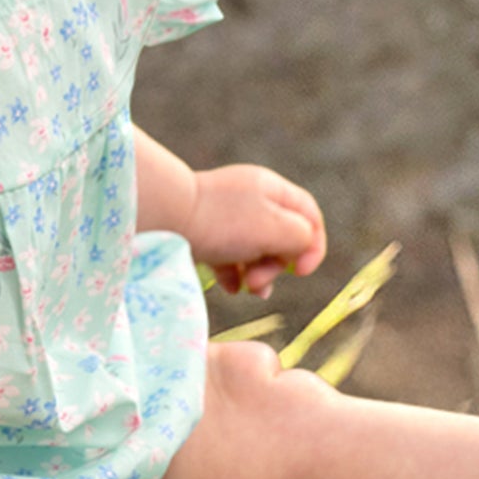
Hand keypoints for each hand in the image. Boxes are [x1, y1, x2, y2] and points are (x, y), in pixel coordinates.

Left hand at [186, 164, 326, 298]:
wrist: (164, 219)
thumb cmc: (224, 223)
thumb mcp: (274, 227)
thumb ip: (300, 236)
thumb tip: (300, 248)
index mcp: (272, 188)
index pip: (309, 214)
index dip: (314, 245)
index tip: (302, 272)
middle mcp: (251, 198)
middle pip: (282, 236)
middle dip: (278, 265)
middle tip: (260, 282)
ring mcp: (227, 216)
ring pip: (256, 250)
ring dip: (258, 274)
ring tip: (248, 289)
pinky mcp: (206, 233)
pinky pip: (230, 257)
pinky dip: (234, 274)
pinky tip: (230, 287)